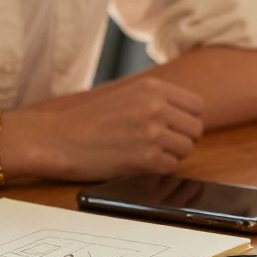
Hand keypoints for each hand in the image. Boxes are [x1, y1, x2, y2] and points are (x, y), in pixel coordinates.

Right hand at [6, 77, 205, 180]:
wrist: (58, 139)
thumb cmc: (91, 120)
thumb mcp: (128, 94)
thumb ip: (159, 99)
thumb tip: (192, 115)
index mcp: (153, 87)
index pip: (197, 106)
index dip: (187, 120)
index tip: (174, 128)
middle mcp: (156, 106)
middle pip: (195, 129)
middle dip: (181, 139)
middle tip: (158, 144)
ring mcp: (152, 132)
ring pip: (187, 149)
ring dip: (171, 155)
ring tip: (146, 152)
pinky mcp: (146, 157)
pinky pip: (172, 167)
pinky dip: (159, 169)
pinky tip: (140, 163)